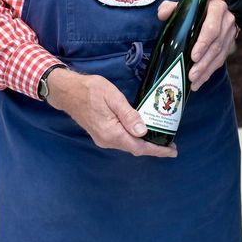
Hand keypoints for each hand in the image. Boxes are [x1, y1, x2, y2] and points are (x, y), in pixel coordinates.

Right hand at [45, 68, 177, 157]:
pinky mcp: (101, 134)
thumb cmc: (91, 90)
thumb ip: (128, 115)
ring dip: (144, 144)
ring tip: (161, 138)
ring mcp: (103, 139)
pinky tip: (143, 133)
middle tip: (171, 144)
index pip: (138, 147)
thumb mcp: (113, 97)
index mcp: (111, 133)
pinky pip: (122, 140)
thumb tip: (143, 132)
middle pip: (135, 149)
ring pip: (128, 145)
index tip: (173, 151)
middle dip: (153, 148)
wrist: (68, 92)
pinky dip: (135, 139)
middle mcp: (107, 140)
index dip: (157, 150)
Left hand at [156, 0, 237, 90]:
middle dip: (204, 62)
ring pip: (220, 55)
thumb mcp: (185, 5)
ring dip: (206, 70)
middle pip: (216, 45)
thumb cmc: (196, 8)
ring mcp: (230, 34)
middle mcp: (227, 21)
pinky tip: (198, 82)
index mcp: (217, 8)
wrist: (214, 9)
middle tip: (192, 74)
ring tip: (193, 81)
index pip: (212, 27)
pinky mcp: (229, 45)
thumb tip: (162, 14)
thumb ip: (172, 7)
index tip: (193, 56)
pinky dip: (209, 72)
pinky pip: (220, 61)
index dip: (204, 43)